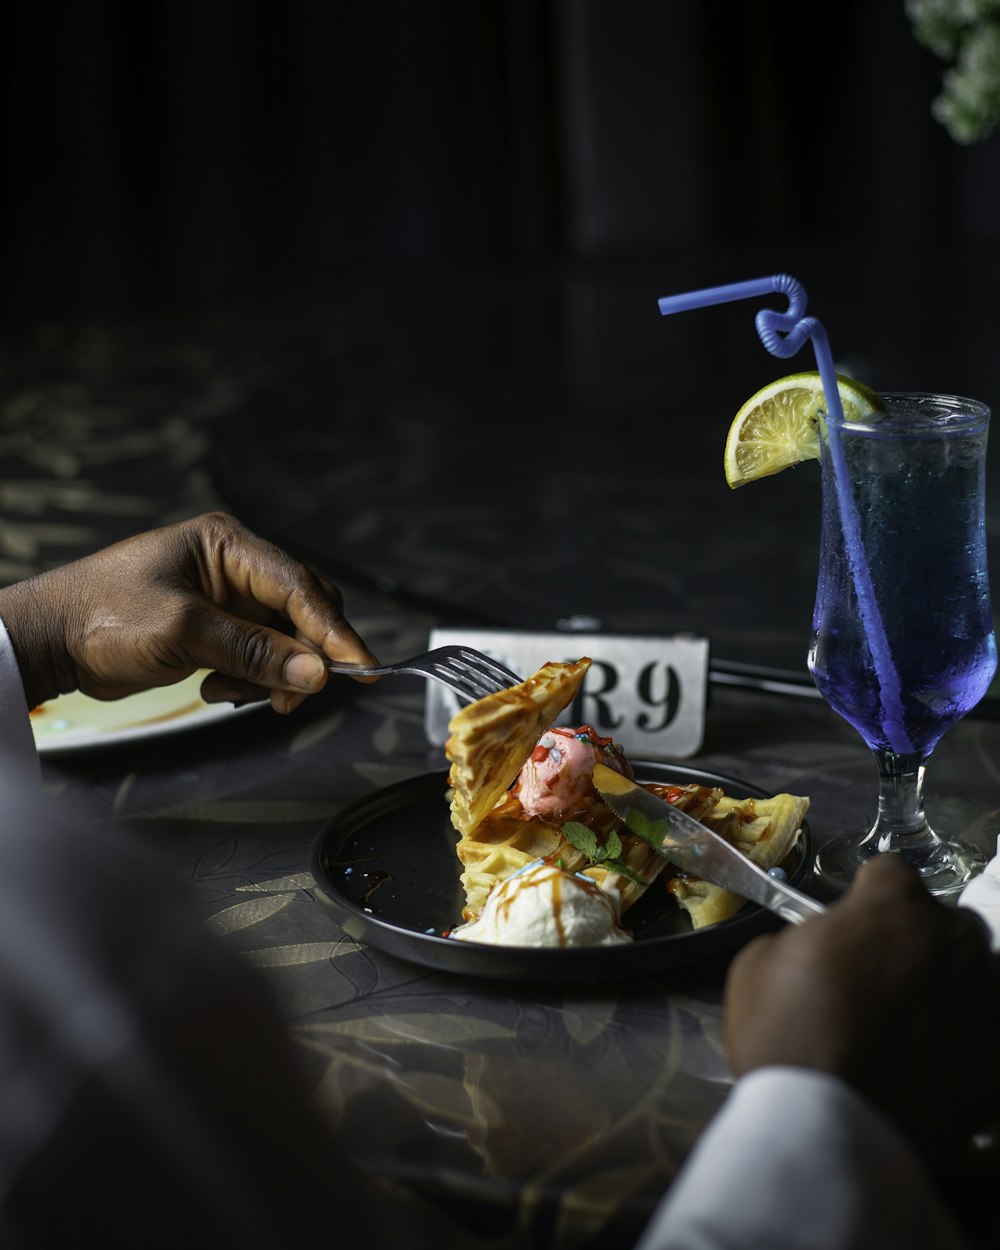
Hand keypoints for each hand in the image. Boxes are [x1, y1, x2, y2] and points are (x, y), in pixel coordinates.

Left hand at [0, 512, 378, 713]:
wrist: (51, 640)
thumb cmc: (102, 616)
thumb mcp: (183, 631)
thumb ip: (253, 652)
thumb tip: (316, 672)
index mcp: (229, 545)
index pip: (300, 587)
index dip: (334, 630)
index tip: (361, 668)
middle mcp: (236, 567)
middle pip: (302, 614)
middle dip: (301, 659)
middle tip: (290, 699)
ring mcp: (229, 600)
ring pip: (285, 642)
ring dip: (270, 676)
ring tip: (227, 693)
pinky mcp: (220, 630)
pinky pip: (261, 658)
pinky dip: (250, 681)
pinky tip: (215, 688)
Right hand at [724, 854, 999, 1161]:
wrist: (829, 1129)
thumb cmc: (787, 1034)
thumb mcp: (759, 963)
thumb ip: (804, 936)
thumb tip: (821, 945)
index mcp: (894, 907)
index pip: (891, 872)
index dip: (867, 895)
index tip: (851, 922)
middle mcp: (953, 941)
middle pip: (941, 921)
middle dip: (914, 939)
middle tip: (878, 977)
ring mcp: (985, 999)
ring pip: (971, 973)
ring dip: (943, 985)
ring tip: (908, 1024)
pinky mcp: (998, 1058)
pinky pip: (983, 1030)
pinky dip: (960, 1038)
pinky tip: (927, 1061)